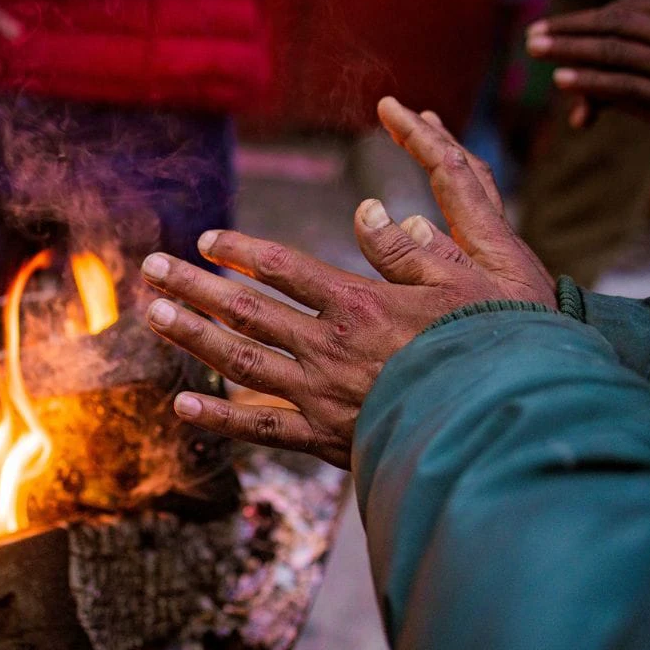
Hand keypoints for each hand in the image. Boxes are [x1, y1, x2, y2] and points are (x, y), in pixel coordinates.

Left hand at [140, 98, 554, 468]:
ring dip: (193, 335)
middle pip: (245, 309)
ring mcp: (320, 394)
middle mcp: (328, 346)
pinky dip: (220, 418)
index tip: (207, 239)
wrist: (497, 430)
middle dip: (194, 285)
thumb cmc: (492, 349)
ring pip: (241, 360)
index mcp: (359, 303)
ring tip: (154, 314)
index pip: (282, 267)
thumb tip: (367, 211)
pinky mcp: (325, 438)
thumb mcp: (467, 283)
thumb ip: (409, 250)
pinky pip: (262, 428)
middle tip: (151, 266)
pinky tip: (183, 405)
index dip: (239, 251)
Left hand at [526, 0, 649, 129]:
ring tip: (536, 49)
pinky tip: (561, 80)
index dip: (589, 16)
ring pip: (613, 52)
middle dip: (570, 29)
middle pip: (615, 24)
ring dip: (569, 51)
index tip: (558, 24)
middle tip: (533, 35)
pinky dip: (589, 84)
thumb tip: (595, 80)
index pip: (630, 6)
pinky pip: (621, 86)